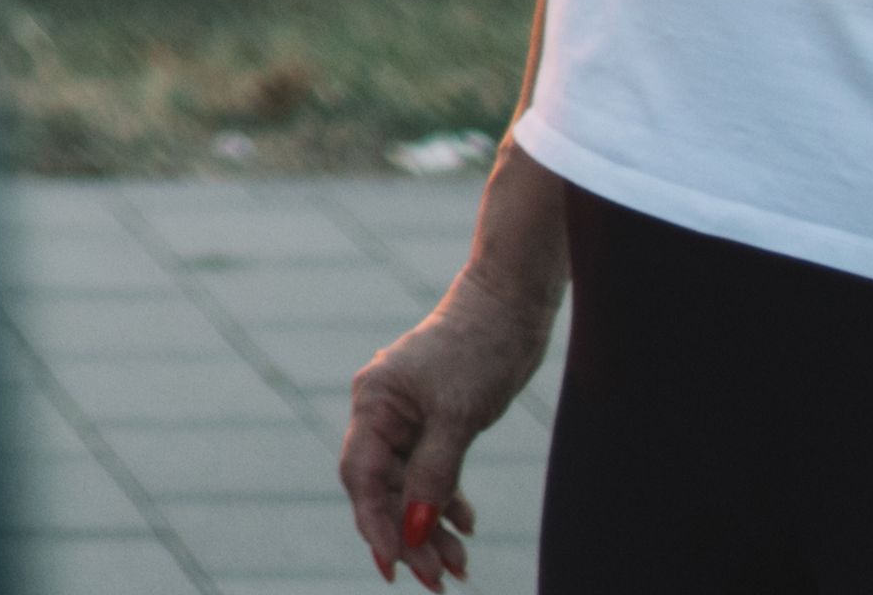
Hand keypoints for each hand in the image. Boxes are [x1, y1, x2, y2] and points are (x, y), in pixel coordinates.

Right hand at [337, 263, 550, 584]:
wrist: (511, 305)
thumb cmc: (480, 350)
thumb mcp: (459, 417)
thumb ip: (434, 473)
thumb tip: (414, 529)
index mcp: (373, 402)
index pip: (362, 476)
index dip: (376, 524)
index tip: (394, 567)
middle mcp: (381, 412)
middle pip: (383, 488)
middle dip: (408, 536)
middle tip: (439, 581)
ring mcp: (406, 417)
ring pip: (408, 485)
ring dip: (430, 526)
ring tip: (460, 568)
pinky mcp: (433, 421)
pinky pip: (429, 472)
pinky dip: (445, 501)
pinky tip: (466, 525)